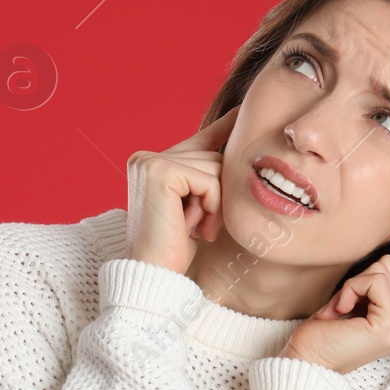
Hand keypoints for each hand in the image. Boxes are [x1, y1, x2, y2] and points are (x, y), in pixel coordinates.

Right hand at [125, 106, 240, 274]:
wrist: (153, 277)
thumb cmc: (175, 249)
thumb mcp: (195, 207)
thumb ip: (207, 178)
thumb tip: (238, 149)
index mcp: (150, 162)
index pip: (200, 140)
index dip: (225, 128)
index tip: (244, 111)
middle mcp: (146, 157)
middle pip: (214, 156)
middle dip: (217, 195)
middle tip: (198, 225)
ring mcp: (150, 161)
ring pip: (216, 167)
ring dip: (215, 204)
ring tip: (194, 227)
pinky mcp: (160, 171)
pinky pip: (209, 179)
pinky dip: (211, 205)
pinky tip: (192, 226)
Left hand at [277, 200, 389, 374]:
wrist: (309, 360)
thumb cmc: (331, 328)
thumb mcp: (364, 296)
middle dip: (365, 275)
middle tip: (348, 303)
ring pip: (386, 267)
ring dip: (355, 284)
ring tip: (344, 310)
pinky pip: (375, 280)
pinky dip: (352, 289)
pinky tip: (343, 311)